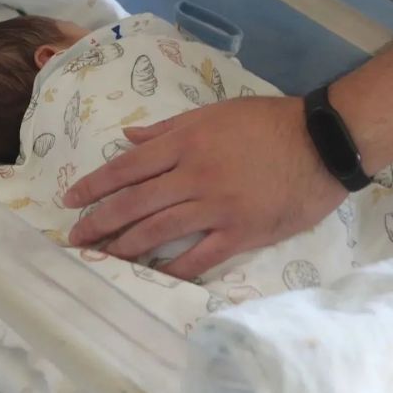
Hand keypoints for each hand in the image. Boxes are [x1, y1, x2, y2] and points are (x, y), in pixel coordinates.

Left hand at [63, 96, 347, 279]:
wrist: (322, 142)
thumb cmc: (268, 122)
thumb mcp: (214, 113)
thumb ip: (167, 128)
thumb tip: (127, 138)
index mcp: (184, 142)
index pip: (126, 167)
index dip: (93, 185)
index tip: (69, 200)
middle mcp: (193, 175)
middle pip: (133, 203)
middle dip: (99, 221)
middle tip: (74, 238)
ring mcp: (216, 207)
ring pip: (158, 231)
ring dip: (125, 247)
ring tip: (102, 258)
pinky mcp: (241, 233)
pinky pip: (200, 257)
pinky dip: (174, 270)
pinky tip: (153, 279)